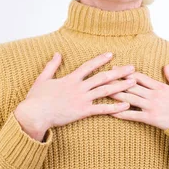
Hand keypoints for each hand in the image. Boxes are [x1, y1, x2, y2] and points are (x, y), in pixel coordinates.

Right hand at [14, 52, 134, 138]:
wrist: (34, 114)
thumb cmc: (36, 99)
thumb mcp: (43, 79)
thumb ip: (52, 66)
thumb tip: (57, 54)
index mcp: (70, 79)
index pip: (88, 66)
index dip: (100, 60)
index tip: (111, 55)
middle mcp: (79, 87)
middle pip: (102, 77)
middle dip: (118, 72)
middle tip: (132, 68)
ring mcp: (82, 99)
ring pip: (105, 90)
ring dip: (121, 86)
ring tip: (133, 82)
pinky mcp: (82, 112)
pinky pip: (102, 109)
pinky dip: (115, 107)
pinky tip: (126, 106)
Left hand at [106, 64, 168, 129]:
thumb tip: (166, 66)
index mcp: (161, 87)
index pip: (140, 77)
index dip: (127, 72)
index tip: (116, 68)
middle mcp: (154, 95)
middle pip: (131, 86)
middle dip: (116, 81)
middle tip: (102, 77)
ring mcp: (152, 107)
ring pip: (129, 99)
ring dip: (115, 95)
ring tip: (101, 92)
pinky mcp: (151, 119)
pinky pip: (133, 115)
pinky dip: (121, 113)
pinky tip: (111, 112)